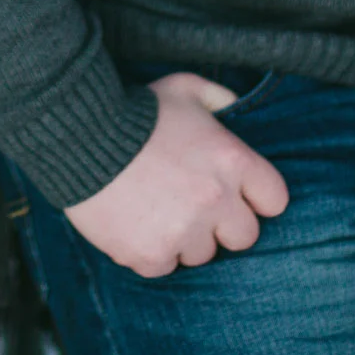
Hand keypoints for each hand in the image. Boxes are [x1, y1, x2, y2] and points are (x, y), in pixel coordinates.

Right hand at [62, 72, 289, 277]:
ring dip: (184, 238)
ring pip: (202, 255)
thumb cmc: (135, 111)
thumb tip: (236, 105)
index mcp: (232, 160)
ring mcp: (184, 231)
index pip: (275, 200)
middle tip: (192, 205)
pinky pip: (165, 267)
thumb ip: (219, 97)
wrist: (79, 137)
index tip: (234, 193)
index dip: (255, 198)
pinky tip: (135, 223)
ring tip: (155, 209)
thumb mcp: (184, 87)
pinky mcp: (151, 254)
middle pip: (244, 236)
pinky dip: (151, 251)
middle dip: (221, 224)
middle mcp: (216, 200)